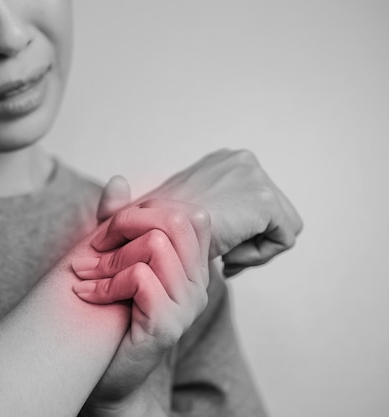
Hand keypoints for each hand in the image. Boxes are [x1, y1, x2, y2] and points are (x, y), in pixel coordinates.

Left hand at [73, 200, 210, 413]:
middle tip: (95, 246)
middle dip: (126, 223)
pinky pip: (140, 278)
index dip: (143, 210)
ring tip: (85, 275)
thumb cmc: (112, 315)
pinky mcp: (167, 325)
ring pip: (155, 246)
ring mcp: (187, 305)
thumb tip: (118, 181)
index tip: (109, 231)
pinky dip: (106, 282)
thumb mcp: (114, 262)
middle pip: (175, 220)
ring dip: (109, 258)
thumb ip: (117, 223)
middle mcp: (198, 283)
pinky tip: (88, 295)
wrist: (110, 375)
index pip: (187, 213)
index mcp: (192, 266)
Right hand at [97, 150, 302, 275]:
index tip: (211, 248)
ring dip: (250, 249)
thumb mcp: (167, 215)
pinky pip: (283, 238)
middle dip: (247, 240)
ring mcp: (254, 176)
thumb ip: (185, 209)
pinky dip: (256, 257)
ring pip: (279, 226)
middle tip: (219, 256)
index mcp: (220, 162)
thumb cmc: (154, 234)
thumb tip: (140, 191)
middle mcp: (240, 160)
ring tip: (221, 256)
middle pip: (272, 213)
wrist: (152, 241)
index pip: (252, 203)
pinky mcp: (263, 200)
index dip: (236, 233)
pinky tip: (227, 257)